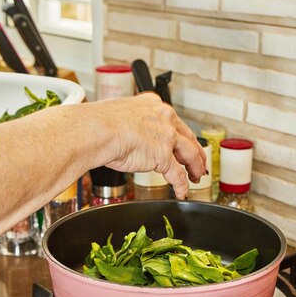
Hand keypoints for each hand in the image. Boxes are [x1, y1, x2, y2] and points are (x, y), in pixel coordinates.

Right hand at [84, 92, 206, 198]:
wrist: (96, 130)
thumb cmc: (99, 123)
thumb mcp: (120, 115)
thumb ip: (131, 124)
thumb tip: (126, 134)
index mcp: (153, 105)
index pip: (174, 122)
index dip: (181, 135)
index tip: (183, 143)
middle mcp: (165, 118)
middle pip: (188, 137)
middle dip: (195, 153)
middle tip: (198, 163)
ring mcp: (167, 137)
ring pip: (190, 154)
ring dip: (195, 168)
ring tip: (197, 177)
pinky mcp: (164, 156)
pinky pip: (178, 174)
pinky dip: (182, 185)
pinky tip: (182, 191)